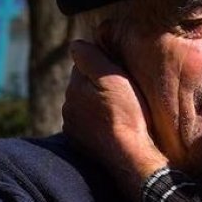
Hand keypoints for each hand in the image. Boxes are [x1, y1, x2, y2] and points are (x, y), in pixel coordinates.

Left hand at [63, 40, 167, 200]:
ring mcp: (74, 128)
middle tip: (125, 91)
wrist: (132, 158)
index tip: (121, 70)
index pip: (85, 63)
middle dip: (100, 84)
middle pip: (85, 84)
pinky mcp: (82, 144)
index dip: (104, 62)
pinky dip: (100, 122)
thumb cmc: (128, 115)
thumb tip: (76, 44)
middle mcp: (68, 107)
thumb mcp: (113, 78)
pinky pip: (90, 124)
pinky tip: (116, 125)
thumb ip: (91, 57)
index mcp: (74, 88)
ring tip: (122, 111)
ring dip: (100, 104)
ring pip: (88, 105)